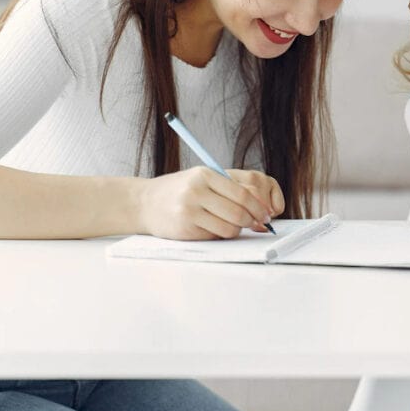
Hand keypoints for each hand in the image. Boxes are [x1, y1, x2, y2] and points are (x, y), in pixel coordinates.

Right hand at [136, 166, 280, 239]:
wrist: (144, 202)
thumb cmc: (178, 190)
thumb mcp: (201, 179)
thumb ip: (228, 188)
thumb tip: (260, 206)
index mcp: (205, 174)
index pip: (243, 193)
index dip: (259, 207)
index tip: (265, 215)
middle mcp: (197, 190)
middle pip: (238, 212)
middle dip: (252, 221)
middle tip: (256, 224)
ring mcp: (189, 210)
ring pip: (229, 228)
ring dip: (236, 230)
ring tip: (231, 225)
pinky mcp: (185, 229)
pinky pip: (214, 236)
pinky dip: (219, 235)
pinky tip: (211, 228)